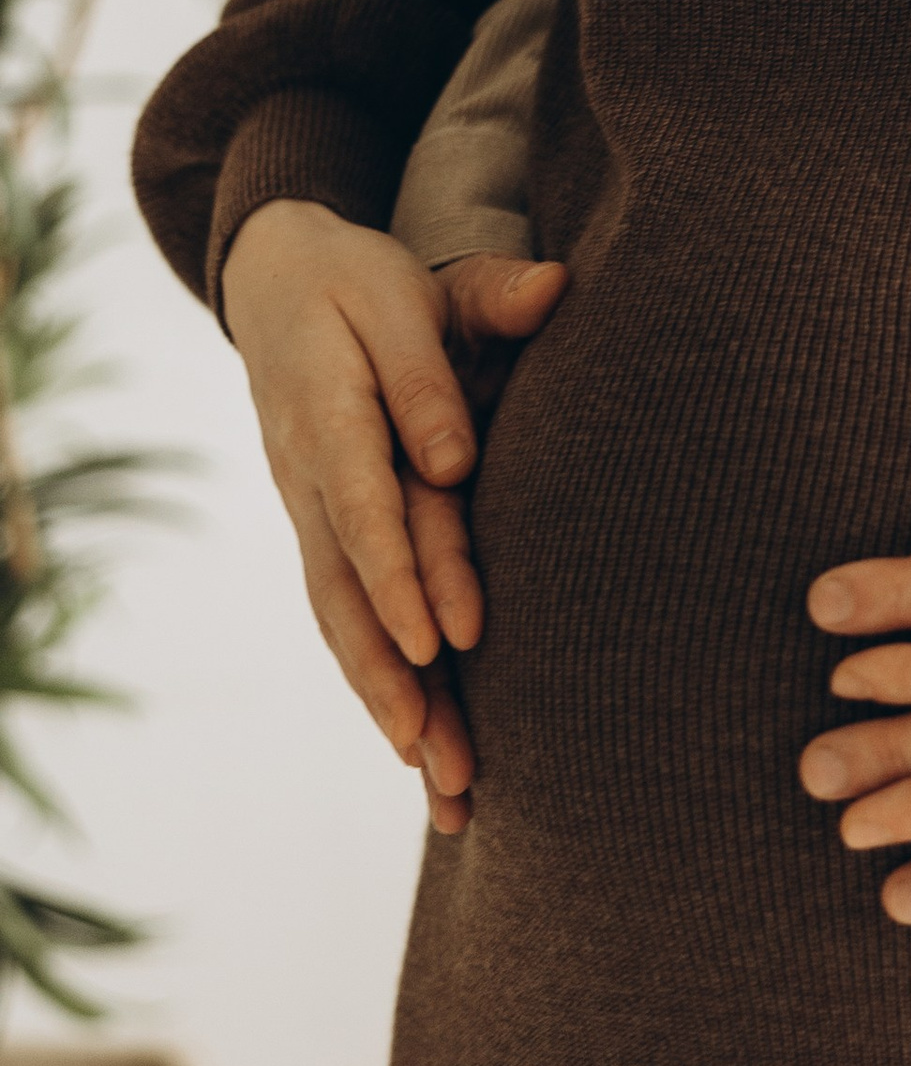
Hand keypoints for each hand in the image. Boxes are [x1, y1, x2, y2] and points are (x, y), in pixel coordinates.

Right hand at [222, 205, 564, 830]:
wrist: (277, 278)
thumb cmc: (360, 283)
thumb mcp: (406, 288)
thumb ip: (456, 334)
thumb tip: (478, 418)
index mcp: (331, 412)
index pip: (367, 505)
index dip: (401, 575)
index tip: (442, 640)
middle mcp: (309, 480)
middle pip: (348, 594)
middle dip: (395, 682)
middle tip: (444, 758)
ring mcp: (308, 515)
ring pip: (342, 625)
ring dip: (389, 707)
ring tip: (443, 787)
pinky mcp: (323, 535)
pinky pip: (344, 621)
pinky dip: (376, 686)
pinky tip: (415, 752)